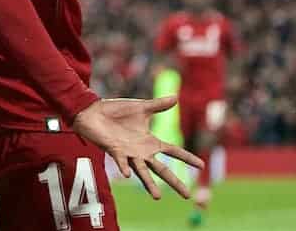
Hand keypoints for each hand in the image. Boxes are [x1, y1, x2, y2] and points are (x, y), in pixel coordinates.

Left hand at [72, 96, 203, 199]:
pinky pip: (121, 161)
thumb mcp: (141, 107)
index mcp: (150, 141)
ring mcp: (128, 153)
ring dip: (149, 184)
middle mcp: (141, 151)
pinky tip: (128, 174)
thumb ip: (158, 105)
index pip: (173, 151)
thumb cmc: (116, 111)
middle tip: (187, 197)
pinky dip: (125, 167)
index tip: (202, 166)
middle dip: (174, 182)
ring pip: (142, 171)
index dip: (187, 158)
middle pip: (162, 169)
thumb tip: (176, 98)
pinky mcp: (114, 150)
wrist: (93, 110)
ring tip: (158, 197)